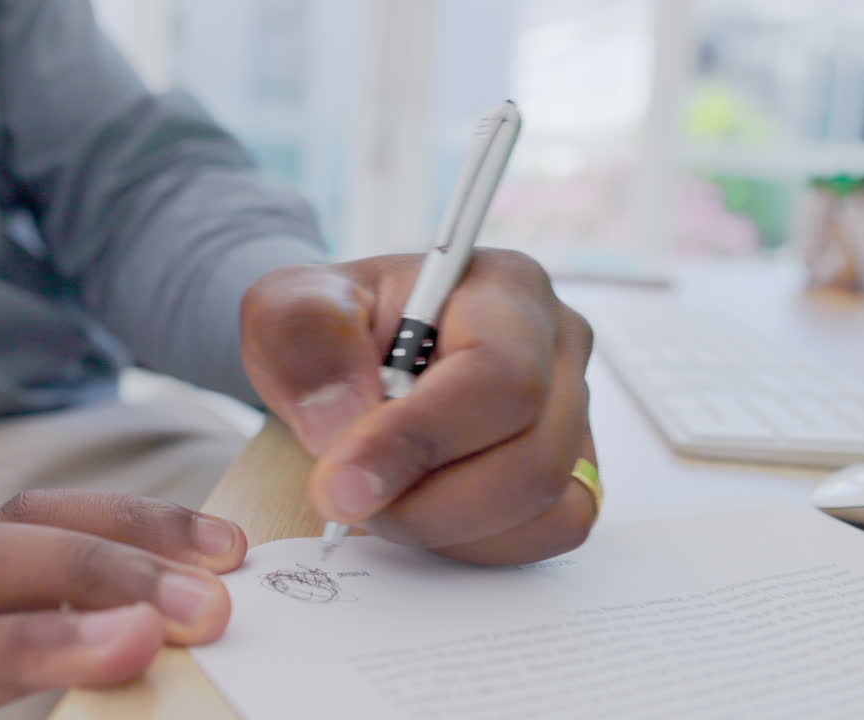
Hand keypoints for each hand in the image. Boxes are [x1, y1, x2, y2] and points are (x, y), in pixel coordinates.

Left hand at [242, 249, 596, 564]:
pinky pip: (546, 535)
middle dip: (424, 502)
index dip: (418, 441)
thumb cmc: (328, 331)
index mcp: (504, 288)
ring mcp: (575, 414)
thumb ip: (307, 340)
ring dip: (444, 526)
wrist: (341, 363)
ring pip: (543, 506)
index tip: (339, 486)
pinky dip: (475, 544)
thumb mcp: (288, 309)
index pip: (497, 375)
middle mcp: (558, 347)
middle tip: (347, 498)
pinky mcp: (572, 474)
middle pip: (531, 458)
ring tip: (381, 493)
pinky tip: (422, 508)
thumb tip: (347, 420)